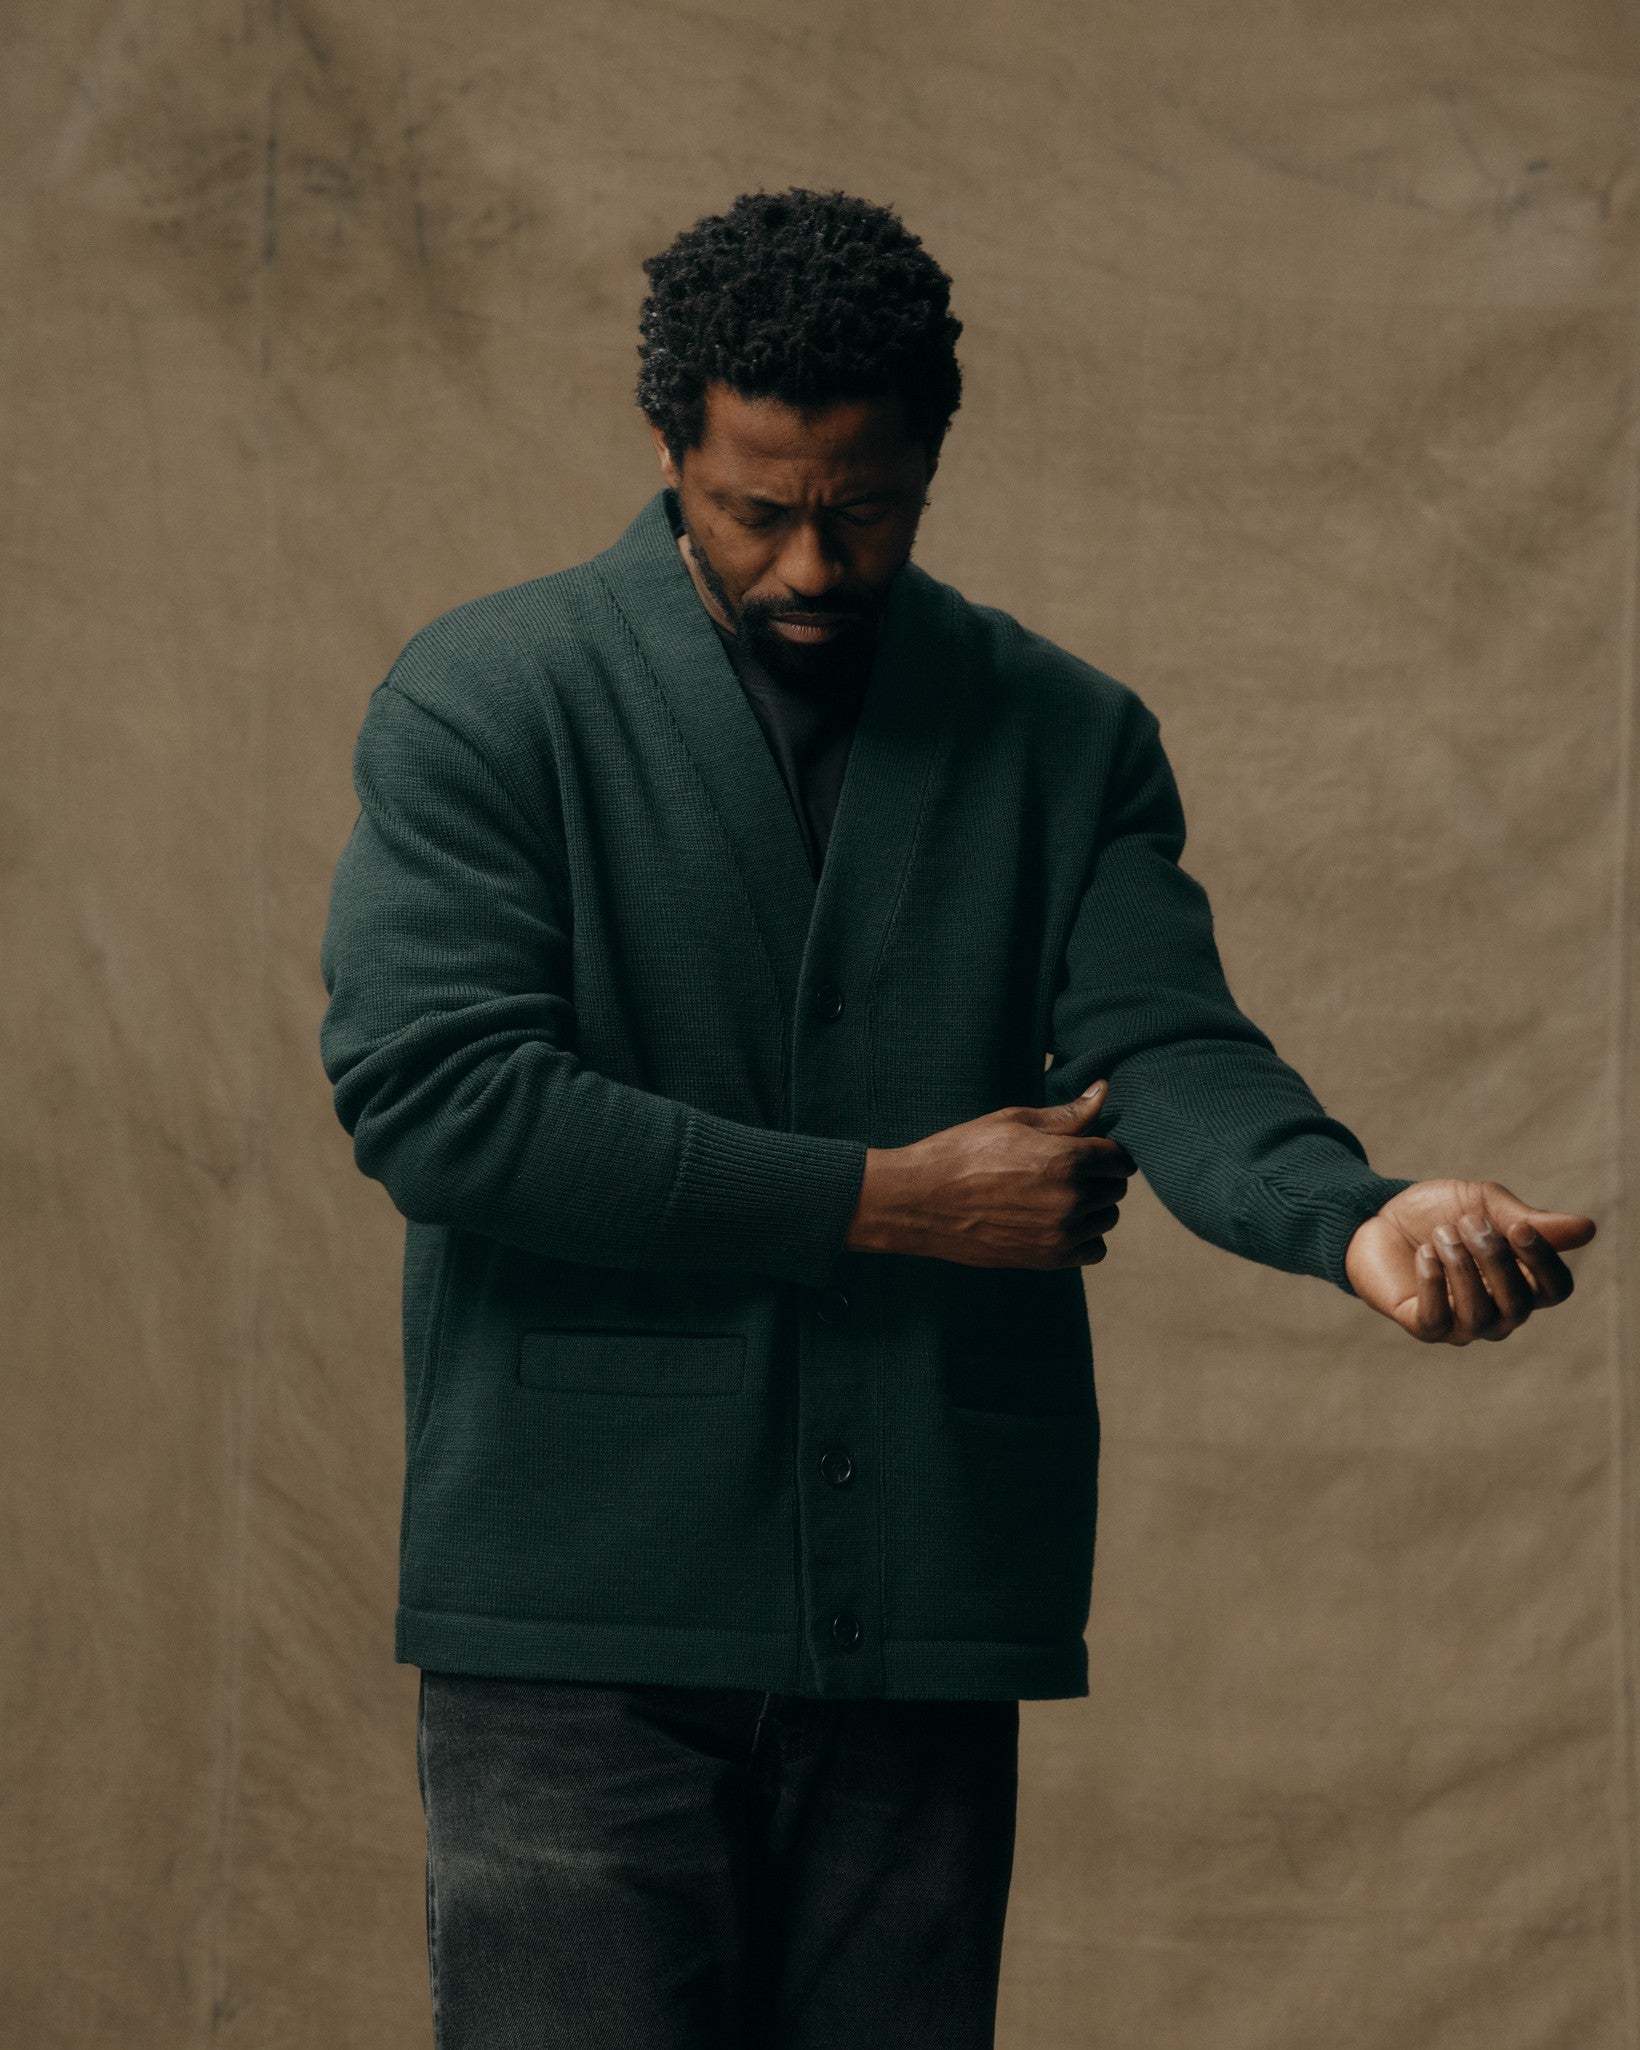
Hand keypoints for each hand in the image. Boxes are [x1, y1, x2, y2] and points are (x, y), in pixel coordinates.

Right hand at [846, 1078, 1137, 1267]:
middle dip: (1099, 1177)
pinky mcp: (1048, 1259)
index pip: (1119, 1158)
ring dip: (1092, 1207)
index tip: (1088, 1149)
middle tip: (1064, 1170)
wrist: (919, 1201)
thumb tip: (1103, 1091)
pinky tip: (1055, 1222)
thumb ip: (1067, 1114)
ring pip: (1106, 1219)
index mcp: (1067, 1159)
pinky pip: (1093, 1250)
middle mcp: (1071, 1200)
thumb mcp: (1013, 1121)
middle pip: (1116, 1189)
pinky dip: (1083, 1237)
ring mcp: (1061, 1234)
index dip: (1106, 1150)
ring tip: (1055, 1195)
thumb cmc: (962, 1152)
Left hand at [1343, 1179, 1595, 1342]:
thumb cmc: (1439, 1212)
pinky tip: (1424, 1253)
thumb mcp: (1485, 1204)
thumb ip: (1530, 1219)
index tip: (1519, 1227)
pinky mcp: (1423, 1326)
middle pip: (1520, 1305)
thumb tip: (1587, 1229)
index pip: (1556, 1290)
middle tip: (1469, 1223)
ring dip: (1461, 1268)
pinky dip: (1433, 1283)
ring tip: (1442, 1234)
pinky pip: (1437, 1320)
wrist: (1377, 1214)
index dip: (1544, 1262)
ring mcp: (1462, 1325)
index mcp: (1523, 1281)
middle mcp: (1499, 1311)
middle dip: (1496, 1260)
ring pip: (1480, 1316)